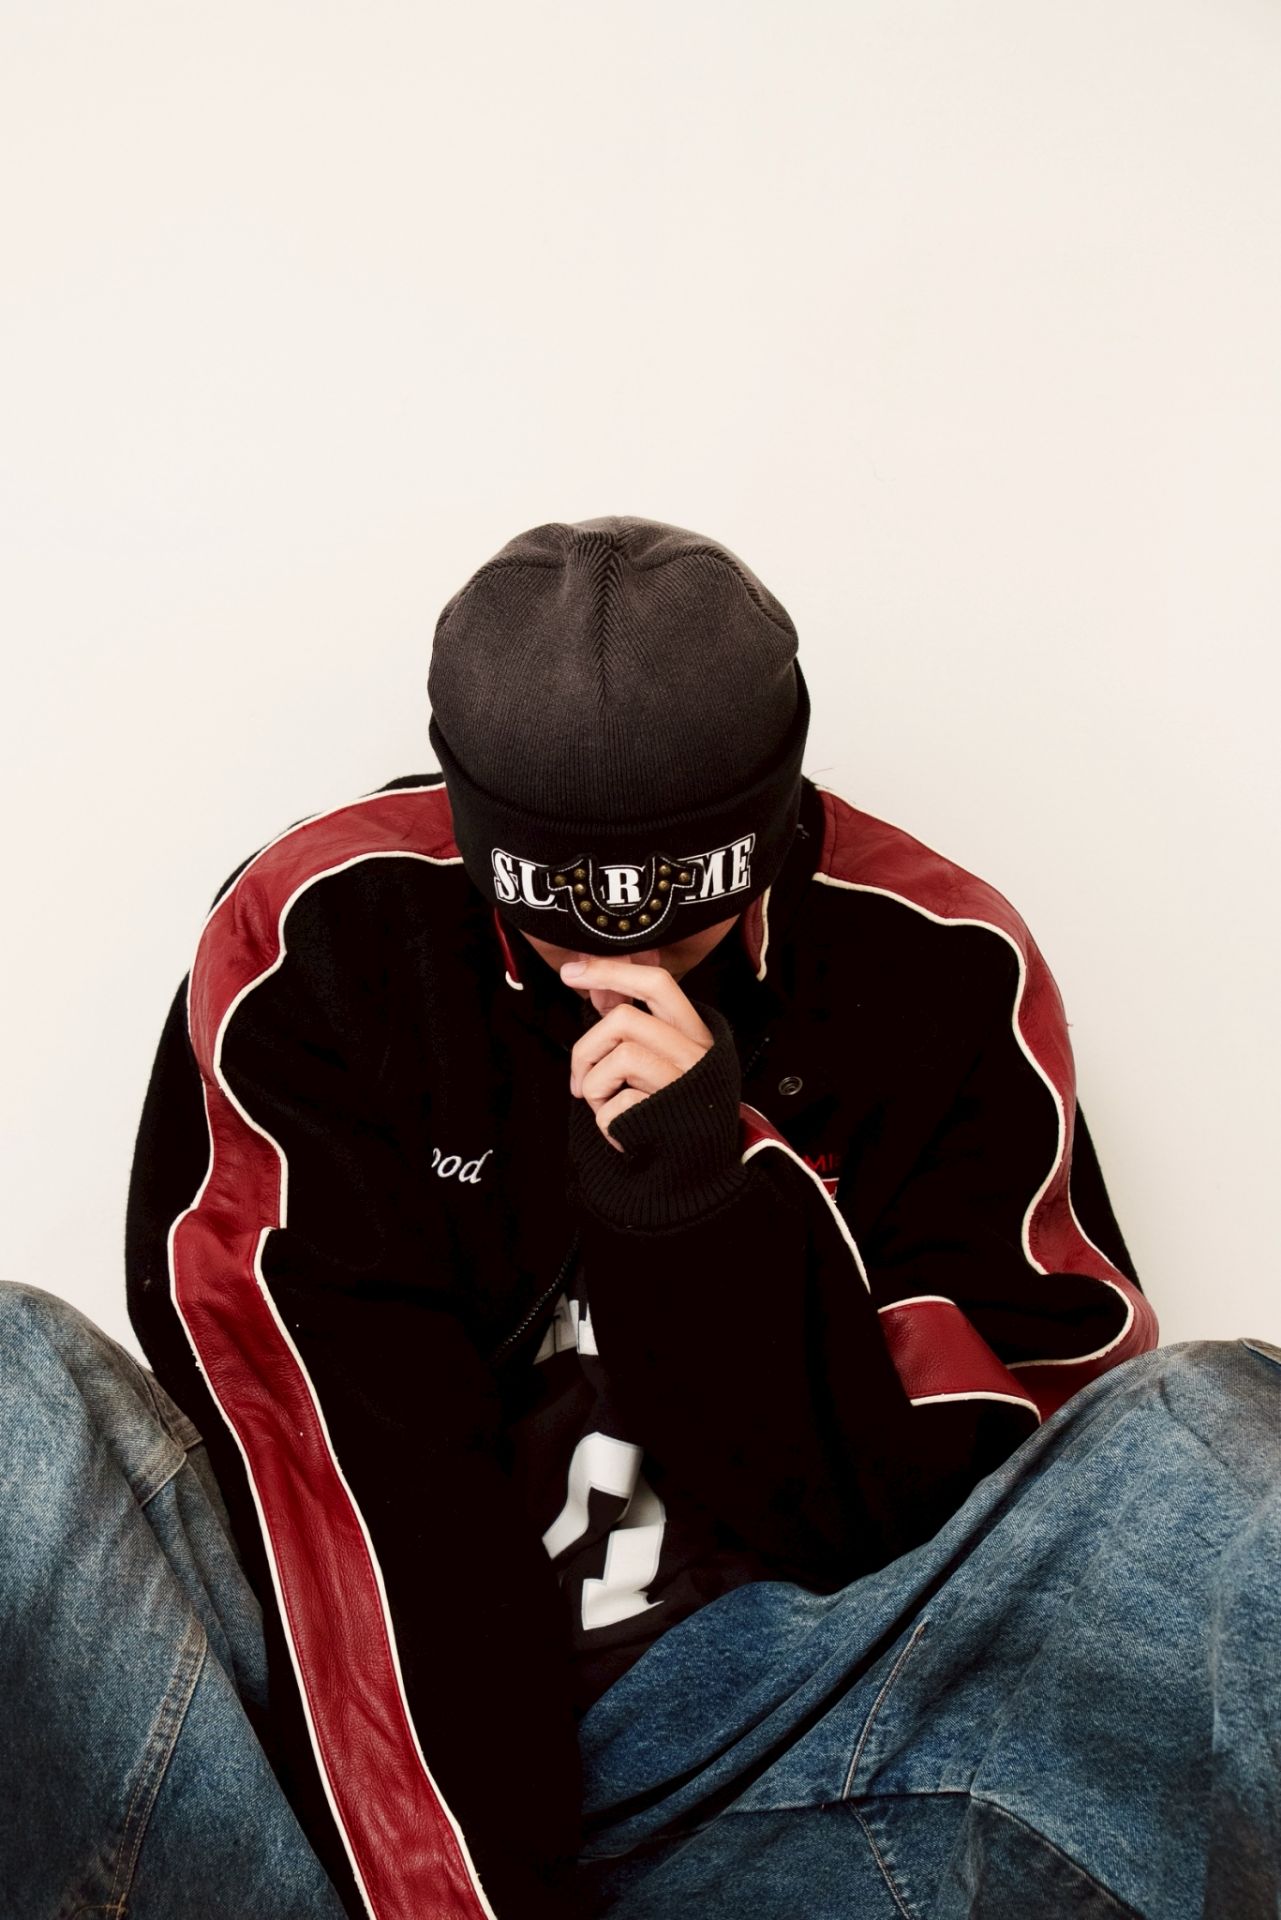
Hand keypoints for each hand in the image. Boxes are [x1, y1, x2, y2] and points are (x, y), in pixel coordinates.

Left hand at [562, 958, 714, 1152]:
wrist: (695, 1168)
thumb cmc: (670, 1107)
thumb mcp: (660, 1057)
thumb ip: (632, 1021)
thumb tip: (597, 986)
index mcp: (695, 1032)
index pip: (657, 983)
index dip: (610, 972)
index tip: (571, 972)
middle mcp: (696, 1053)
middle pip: (626, 1020)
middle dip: (588, 1047)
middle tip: (581, 1078)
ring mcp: (684, 1084)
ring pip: (619, 1058)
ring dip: (594, 1086)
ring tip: (606, 1107)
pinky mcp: (669, 1116)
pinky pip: (616, 1104)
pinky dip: (604, 1120)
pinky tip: (621, 1131)